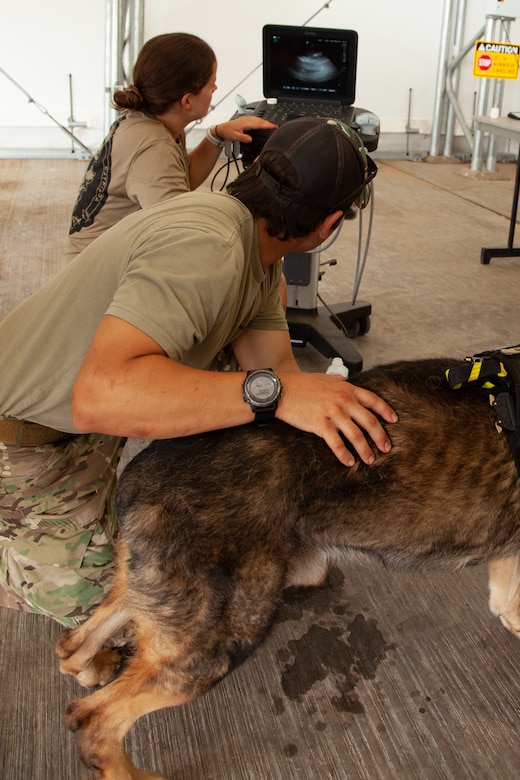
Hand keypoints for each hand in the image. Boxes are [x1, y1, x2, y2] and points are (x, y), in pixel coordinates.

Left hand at [214, 116, 277, 143]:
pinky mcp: (244, 119)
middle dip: (268, 123)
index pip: (259, 124)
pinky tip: (261, 122)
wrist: (221, 130)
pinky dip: (260, 120)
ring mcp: (245, 118)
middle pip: (260, 120)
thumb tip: (250, 139)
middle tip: (275, 126)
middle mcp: (246, 119)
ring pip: (257, 119)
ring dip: (264, 121)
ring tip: (270, 124)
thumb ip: (243, 138)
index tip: (274, 126)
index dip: (267, 125)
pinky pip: (254, 118)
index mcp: (245, 123)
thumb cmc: (227, 132)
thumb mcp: (235, 137)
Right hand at [276, 372, 397, 467]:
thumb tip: (344, 381)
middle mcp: (343, 400)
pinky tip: (349, 461)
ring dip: (365, 450)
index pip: (373, 400)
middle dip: (380, 436)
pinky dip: (344, 454)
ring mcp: (332, 413)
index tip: (393, 421)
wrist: (281, 390)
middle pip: (369, 421)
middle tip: (386, 447)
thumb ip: (337, 381)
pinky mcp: (320, 424)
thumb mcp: (324, 378)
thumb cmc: (300, 384)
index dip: (386, 411)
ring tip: (370, 459)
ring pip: (356, 435)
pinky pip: (336, 443)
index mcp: (346, 388)